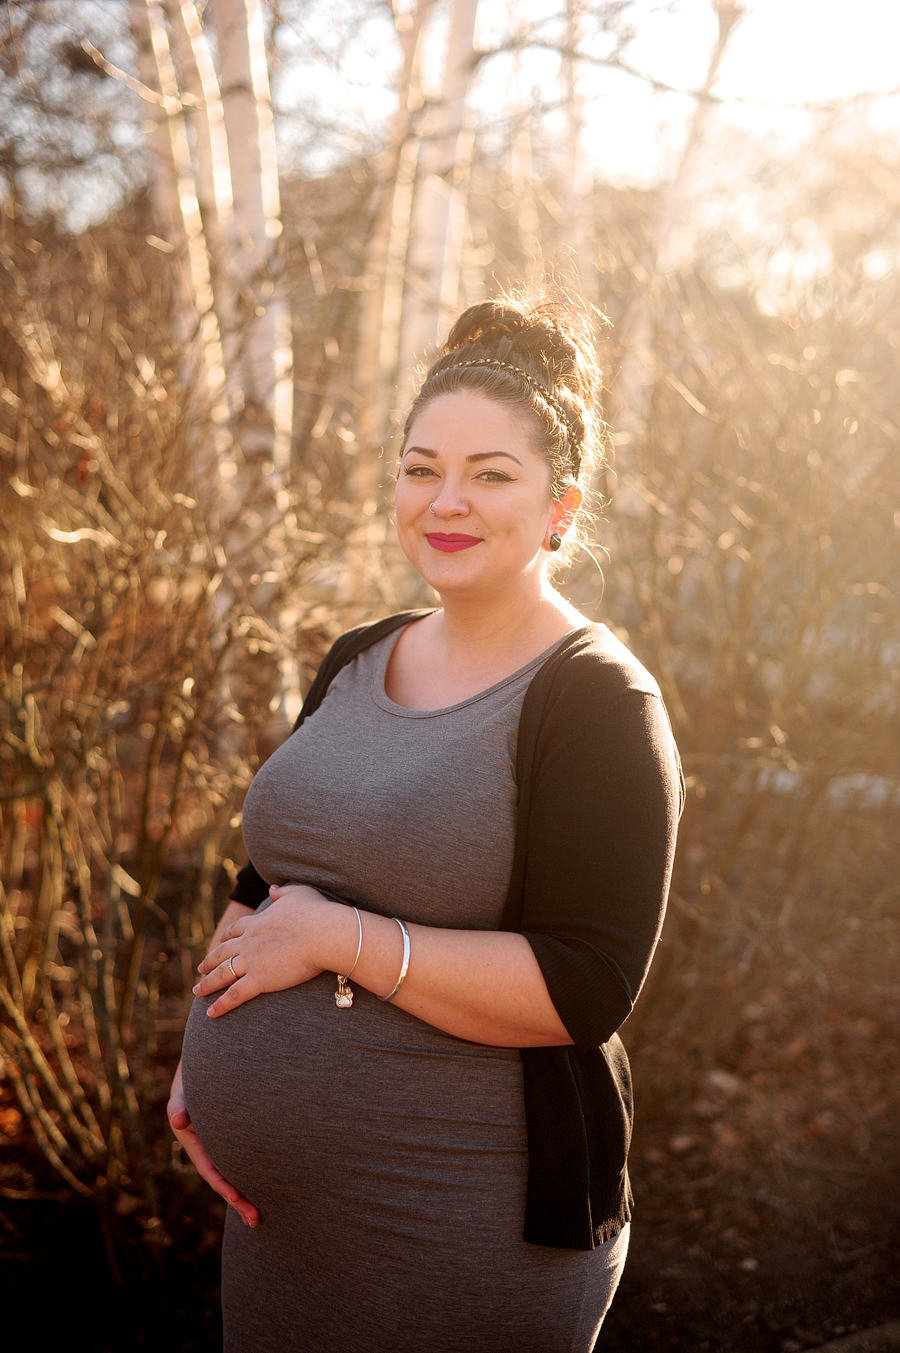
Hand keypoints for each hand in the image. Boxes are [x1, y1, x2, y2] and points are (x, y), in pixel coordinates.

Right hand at [167, 1062, 258, 1226]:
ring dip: (245, 1195)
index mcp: (195, 1144)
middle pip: (223, 1179)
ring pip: (234, 1174)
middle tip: (256, 1220)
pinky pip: (242, 1162)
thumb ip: (180, 1106)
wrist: (202, 1073)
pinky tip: (265, 1190)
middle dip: (238, 1200)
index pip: (210, 1168)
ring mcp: (220, 1148)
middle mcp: (207, 1150)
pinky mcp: (232, 1143)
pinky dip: (251, 1176)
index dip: (223, 1183)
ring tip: (258, 1220)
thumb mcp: (182, 1094)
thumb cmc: (193, 1082)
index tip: (237, 1197)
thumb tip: (177, 1120)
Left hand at [193, 885, 341, 1017]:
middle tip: (200, 969)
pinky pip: (235, 995)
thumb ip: (283, 892)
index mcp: (258, 923)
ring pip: (222, 974)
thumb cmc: (316, 913)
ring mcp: (252, 961)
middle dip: (210, 961)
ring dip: (208, 984)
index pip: (236, 930)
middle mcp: (249, 942)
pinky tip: (211, 1013)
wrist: (323, 934)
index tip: (221, 941)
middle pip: (222, 952)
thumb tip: (272, 888)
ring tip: (198, 991)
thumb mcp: (299, 893)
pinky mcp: (259, 980)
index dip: (226, 937)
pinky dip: (221, 1005)